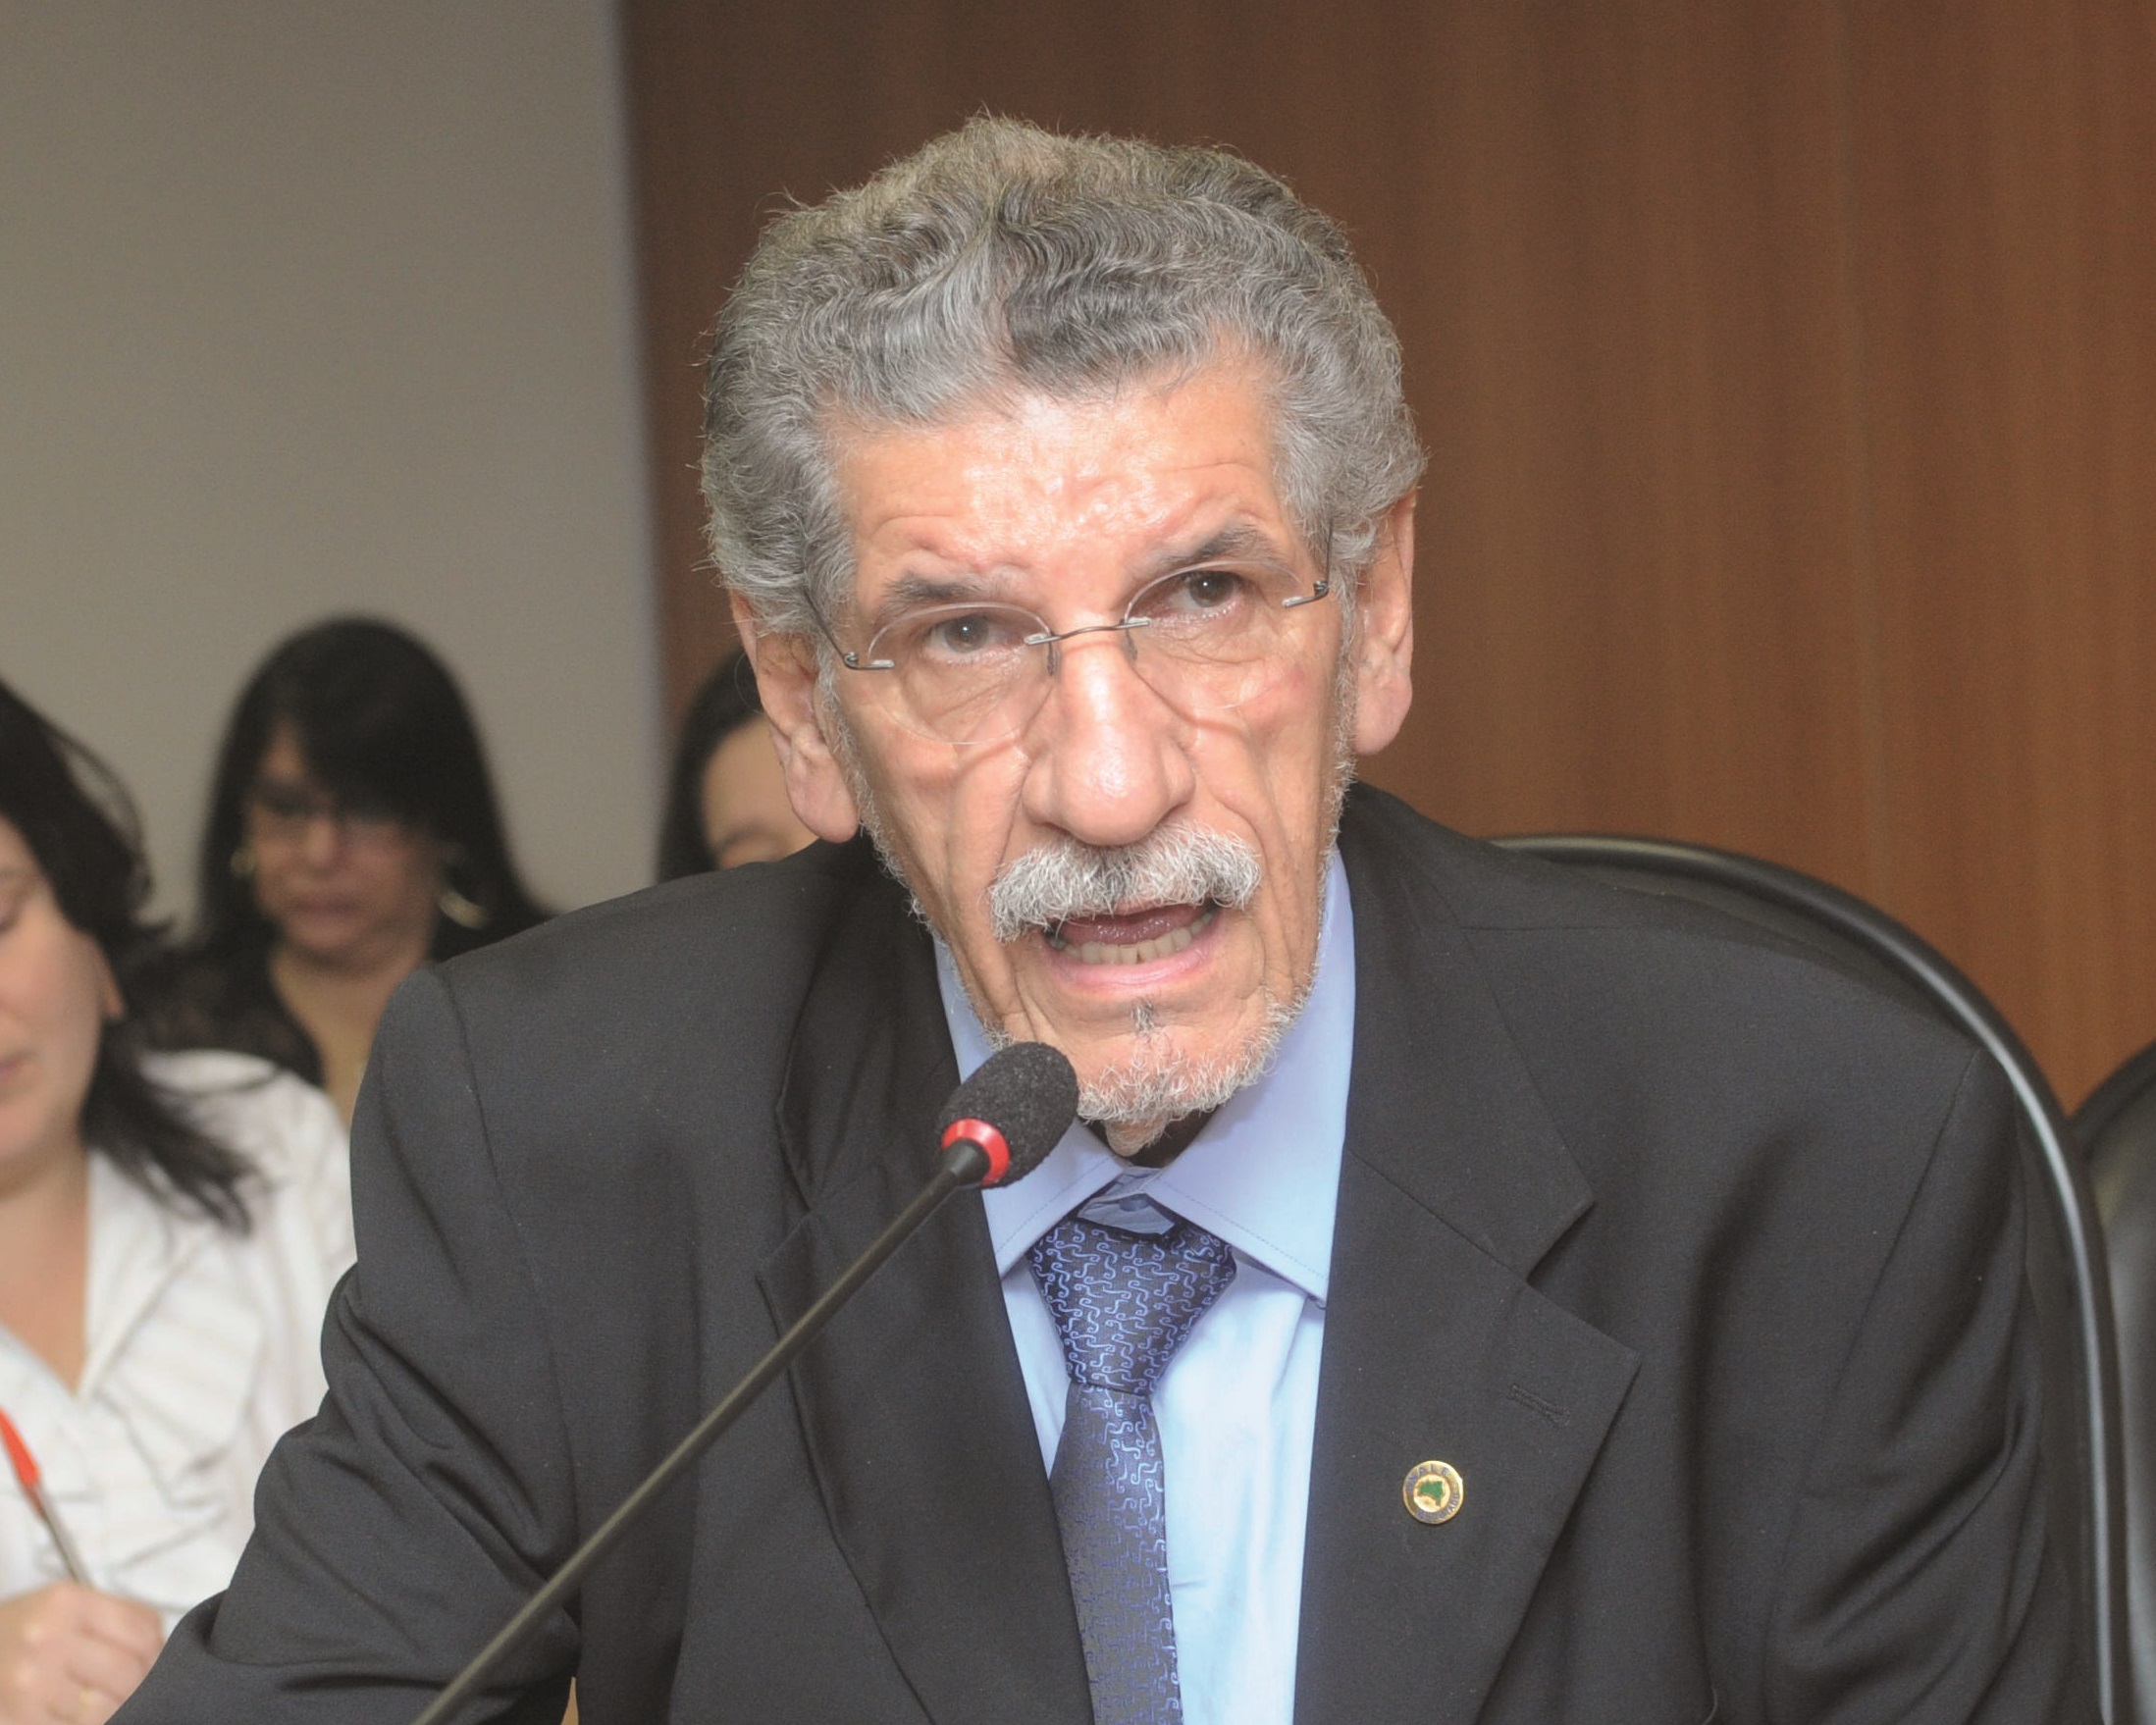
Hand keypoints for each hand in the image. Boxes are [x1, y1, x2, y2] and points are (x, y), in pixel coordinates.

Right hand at [0, 1585, 161, 1724]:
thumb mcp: (67, 1604)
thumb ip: (118, 1617)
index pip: (142, 1633)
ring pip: (106, 1709)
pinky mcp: (19, 1719)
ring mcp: (31, 1683)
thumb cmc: (26, 1629)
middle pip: (128, 1674)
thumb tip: (160, 1649)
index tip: (152, 1662)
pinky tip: (80, 1715)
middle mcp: (47, 1640)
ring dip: (115, 1709)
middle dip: (138, 1685)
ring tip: (103, 1701)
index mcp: (67, 1604)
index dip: (156, 1653)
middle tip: (132, 1687)